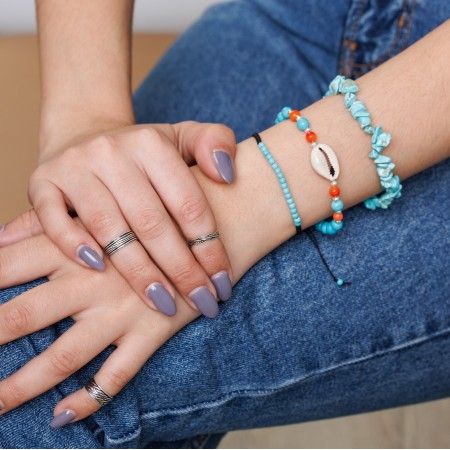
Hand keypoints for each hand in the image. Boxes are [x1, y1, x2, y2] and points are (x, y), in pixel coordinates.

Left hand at [0, 223, 198, 426]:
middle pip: (23, 317)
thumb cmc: (159, 210)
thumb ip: (54, 221)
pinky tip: (62, 415)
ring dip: (21, 386)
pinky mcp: (151, 331)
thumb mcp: (108, 207)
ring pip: (61, 356)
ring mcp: (121, 311)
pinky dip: (89, 398)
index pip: (6, 267)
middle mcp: (91, 281)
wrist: (217, 225)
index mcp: (74, 246)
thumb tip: (2, 234)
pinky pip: (116, 375)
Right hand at [19, 122, 235, 317]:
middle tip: (202, 303)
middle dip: (181, 271)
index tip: (223, 283)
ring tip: (164, 304)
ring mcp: (74, 167)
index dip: (209, 248)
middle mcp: (111, 152)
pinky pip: (53, 220)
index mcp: (152, 143)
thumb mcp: (183, 137)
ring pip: (109, 229)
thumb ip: (214, 143)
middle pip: (152, 223)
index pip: (188, 205)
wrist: (86, 134)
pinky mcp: (42, 181)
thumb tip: (228, 176)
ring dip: (138, 273)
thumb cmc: (143, 151)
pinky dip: (73, 245)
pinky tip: (98, 271)